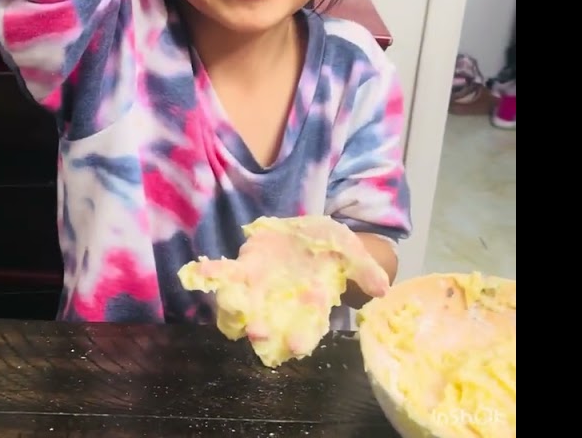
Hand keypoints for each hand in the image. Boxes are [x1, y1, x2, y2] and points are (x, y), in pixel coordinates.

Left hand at [178, 215, 389, 365]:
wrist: (310, 234)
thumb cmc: (334, 250)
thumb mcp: (354, 254)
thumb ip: (366, 271)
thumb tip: (383, 289)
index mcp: (311, 307)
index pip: (307, 329)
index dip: (302, 338)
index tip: (298, 346)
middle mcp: (282, 305)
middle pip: (270, 325)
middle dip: (264, 331)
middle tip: (259, 334)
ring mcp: (259, 289)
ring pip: (242, 308)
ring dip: (233, 311)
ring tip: (230, 306)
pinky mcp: (243, 269)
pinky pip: (224, 275)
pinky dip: (211, 275)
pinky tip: (199, 272)